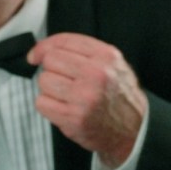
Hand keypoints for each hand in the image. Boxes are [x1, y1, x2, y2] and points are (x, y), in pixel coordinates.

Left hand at [28, 33, 147, 167]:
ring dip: (50, 89)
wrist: (134, 128)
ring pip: (44, 81)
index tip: (35, 55)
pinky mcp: (74, 118)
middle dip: (52, 70)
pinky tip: (63, 108)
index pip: (64, 41)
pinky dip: (48, 106)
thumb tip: (44, 50)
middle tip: (64, 80)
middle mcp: (96, 73)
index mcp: (106, 56)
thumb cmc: (118, 94)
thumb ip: (84, 52)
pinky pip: (41, 103)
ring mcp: (84, 96)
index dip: (43, 46)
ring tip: (67, 96)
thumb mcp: (113, 63)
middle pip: (50, 60)